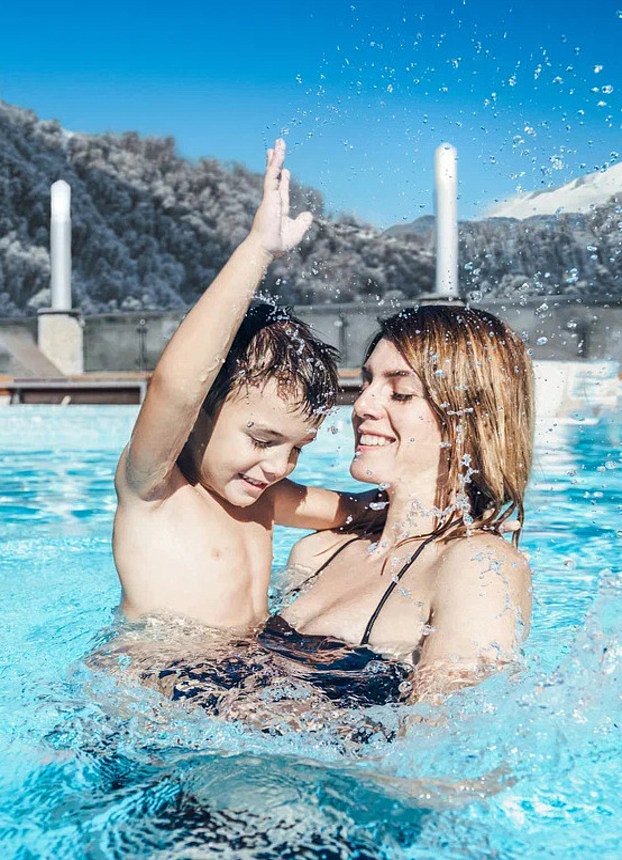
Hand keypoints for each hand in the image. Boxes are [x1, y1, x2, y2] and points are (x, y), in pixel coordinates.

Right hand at [250, 139, 312, 256]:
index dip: (284, 180)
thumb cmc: (278, 243)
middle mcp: (272, 200)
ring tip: (279, 142)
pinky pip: (272, 175)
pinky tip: (277, 152)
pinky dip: (275, 163)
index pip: (281, 190)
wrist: (266, 247)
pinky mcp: (268, 194)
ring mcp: (269, 196)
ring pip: (273, 172)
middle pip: (274, 177)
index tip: (285, 170)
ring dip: (276, 157)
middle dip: (275, 163)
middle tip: (275, 149)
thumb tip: (309, 215)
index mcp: (278, 208)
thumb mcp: (296, 231)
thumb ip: (302, 222)